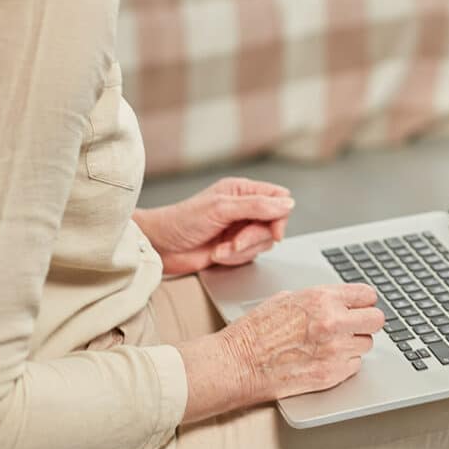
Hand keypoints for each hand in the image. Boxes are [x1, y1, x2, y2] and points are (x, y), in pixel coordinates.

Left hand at [132, 177, 293, 275]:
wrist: (161, 247)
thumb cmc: (183, 221)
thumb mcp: (222, 208)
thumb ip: (257, 206)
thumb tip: (288, 204)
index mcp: (242, 190)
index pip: (278, 198)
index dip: (279, 215)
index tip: (272, 230)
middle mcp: (244, 208)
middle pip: (273, 224)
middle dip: (253, 237)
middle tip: (234, 241)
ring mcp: (239, 229)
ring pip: (262, 242)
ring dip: (241, 250)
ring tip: (220, 248)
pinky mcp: (234, 248)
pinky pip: (250, 256)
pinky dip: (234, 258)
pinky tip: (217, 254)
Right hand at [177, 283, 383, 422]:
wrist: (239, 363)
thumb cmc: (256, 330)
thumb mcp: (287, 298)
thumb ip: (319, 299)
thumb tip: (339, 302)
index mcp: (322, 298)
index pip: (367, 295)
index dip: (363, 301)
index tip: (361, 305)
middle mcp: (333, 322)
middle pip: (376, 320)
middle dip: (366, 322)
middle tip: (354, 326)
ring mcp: (334, 351)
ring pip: (367, 345)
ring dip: (354, 344)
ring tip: (332, 344)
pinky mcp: (331, 375)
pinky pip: (354, 366)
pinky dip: (344, 363)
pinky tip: (325, 359)